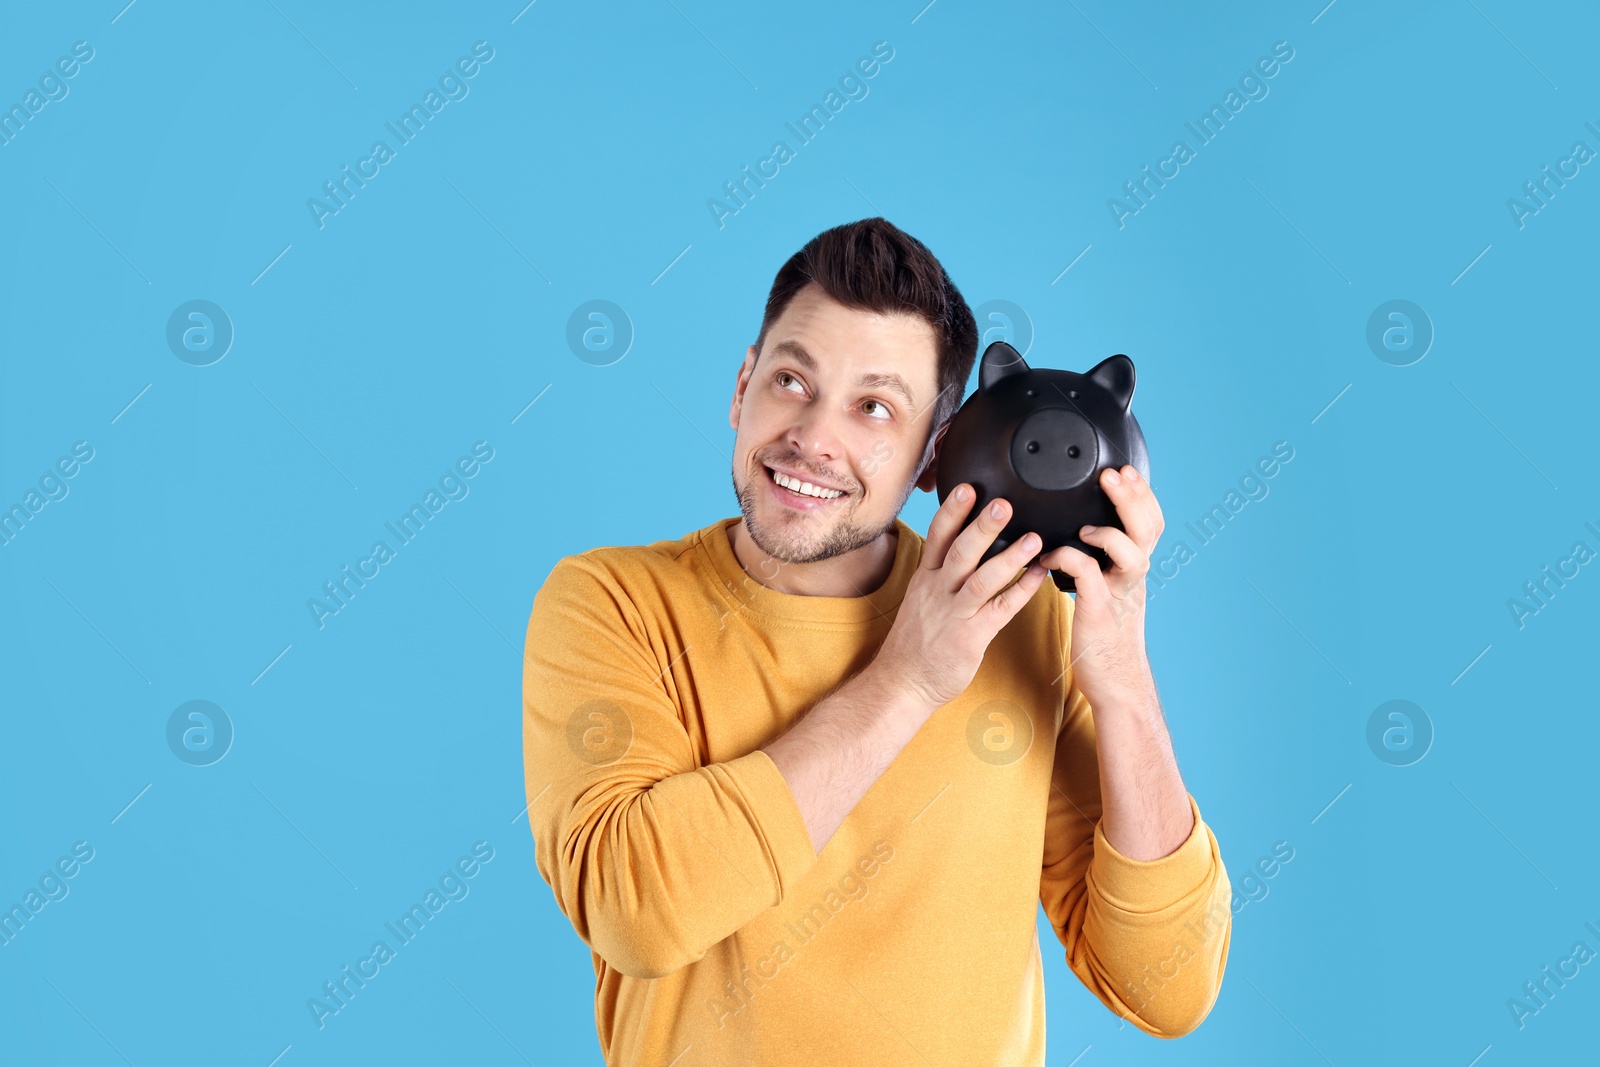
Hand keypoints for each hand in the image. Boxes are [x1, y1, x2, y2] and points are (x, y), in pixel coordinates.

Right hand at [875, 484, 1051, 709]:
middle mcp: (937, 591)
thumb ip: (941, 572)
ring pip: (981, 580)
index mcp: (925, 578)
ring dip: (1008, 558)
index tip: (967, 487)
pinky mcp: (970, 637)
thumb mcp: (920, 598)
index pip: (937, 537)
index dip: (952, 512)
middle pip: (959, 552)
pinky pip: (999, 610)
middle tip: (1003, 503)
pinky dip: (1021, 592)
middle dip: (981, 527)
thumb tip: (964, 546)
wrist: (904, 681)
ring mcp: (953, 614)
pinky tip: (1039, 576)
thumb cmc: (916, 639)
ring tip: (1033, 539)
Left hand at [1037, 465, 1162, 707]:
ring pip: (1132, 553)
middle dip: (1132, 498)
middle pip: (1148, 529)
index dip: (1141, 495)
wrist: (1116, 685)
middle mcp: (1133, 578)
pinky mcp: (1100, 613)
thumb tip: (1075, 538)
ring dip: (1109, 532)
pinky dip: (1070, 560)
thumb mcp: (1107, 593)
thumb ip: (1099, 565)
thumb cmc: (1102, 638)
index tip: (1123, 469)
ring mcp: (1120, 595)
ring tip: (1085, 524)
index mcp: (1134, 569)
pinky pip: (1090, 578)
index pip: (1150, 522)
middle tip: (1111, 474)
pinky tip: (1050, 557)